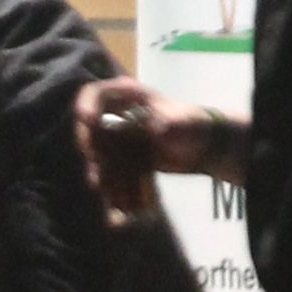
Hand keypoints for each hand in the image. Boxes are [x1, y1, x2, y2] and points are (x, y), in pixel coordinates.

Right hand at [75, 76, 217, 218]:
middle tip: (93, 162)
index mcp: (129, 97)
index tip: (86, 120)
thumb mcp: (186, 122)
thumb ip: (173, 123)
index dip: (86, 105)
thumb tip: (159, 128)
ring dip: (98, 169)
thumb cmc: (196, 127)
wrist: (205, 149)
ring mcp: (118, 137)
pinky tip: (110, 197)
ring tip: (98, 185)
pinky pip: (110, 169)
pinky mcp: (122, 157)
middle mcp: (116, 115)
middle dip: (88, 146)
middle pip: (89, 126)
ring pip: (98, 152)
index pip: (96, 94)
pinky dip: (109, 182)